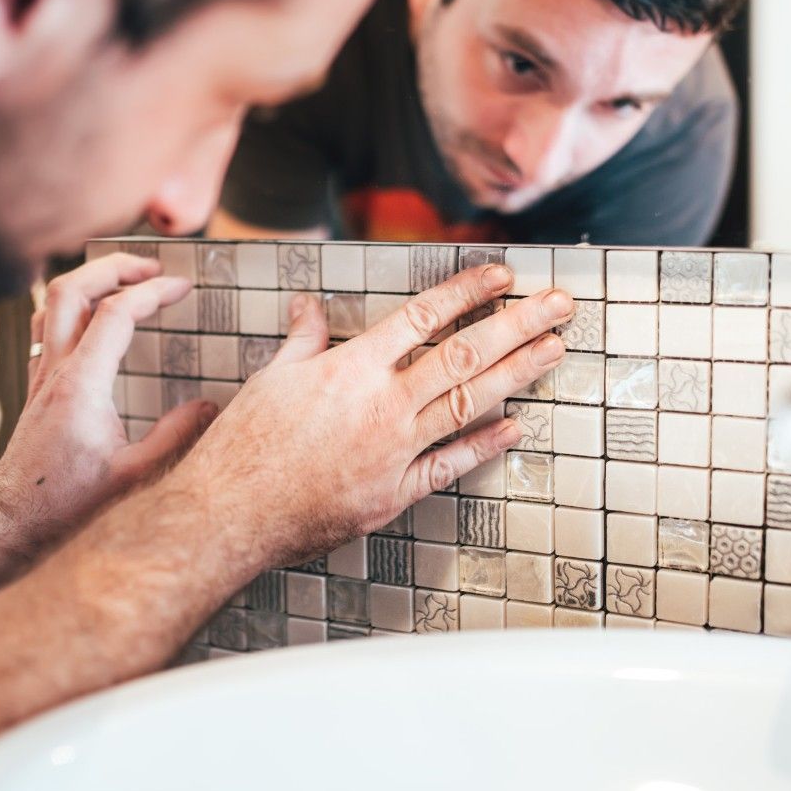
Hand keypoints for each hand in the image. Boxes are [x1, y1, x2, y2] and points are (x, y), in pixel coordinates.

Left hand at [0, 253, 218, 555]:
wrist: (13, 522)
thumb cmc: (66, 505)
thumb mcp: (134, 475)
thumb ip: (175, 436)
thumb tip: (209, 407)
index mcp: (82, 385)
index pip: (117, 313)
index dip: (153, 291)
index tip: (182, 286)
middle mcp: (55, 371)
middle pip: (73, 287)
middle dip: (115, 266)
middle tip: (152, 266)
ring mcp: (41, 375)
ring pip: (54, 301)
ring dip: (89, 279)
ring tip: (126, 278)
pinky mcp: (37, 386)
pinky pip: (47, 325)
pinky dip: (71, 305)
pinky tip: (92, 314)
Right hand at [172, 263, 571, 568]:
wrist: (231, 514)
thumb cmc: (245, 446)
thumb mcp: (272, 378)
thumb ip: (304, 340)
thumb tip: (308, 307)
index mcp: (352, 368)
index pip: (423, 316)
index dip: (468, 292)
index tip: (503, 276)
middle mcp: (383, 405)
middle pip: (465, 354)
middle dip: (519, 324)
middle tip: (559, 305)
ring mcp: (395, 451)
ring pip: (470, 403)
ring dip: (518, 374)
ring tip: (554, 350)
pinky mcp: (395, 493)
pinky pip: (451, 465)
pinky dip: (486, 445)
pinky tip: (517, 426)